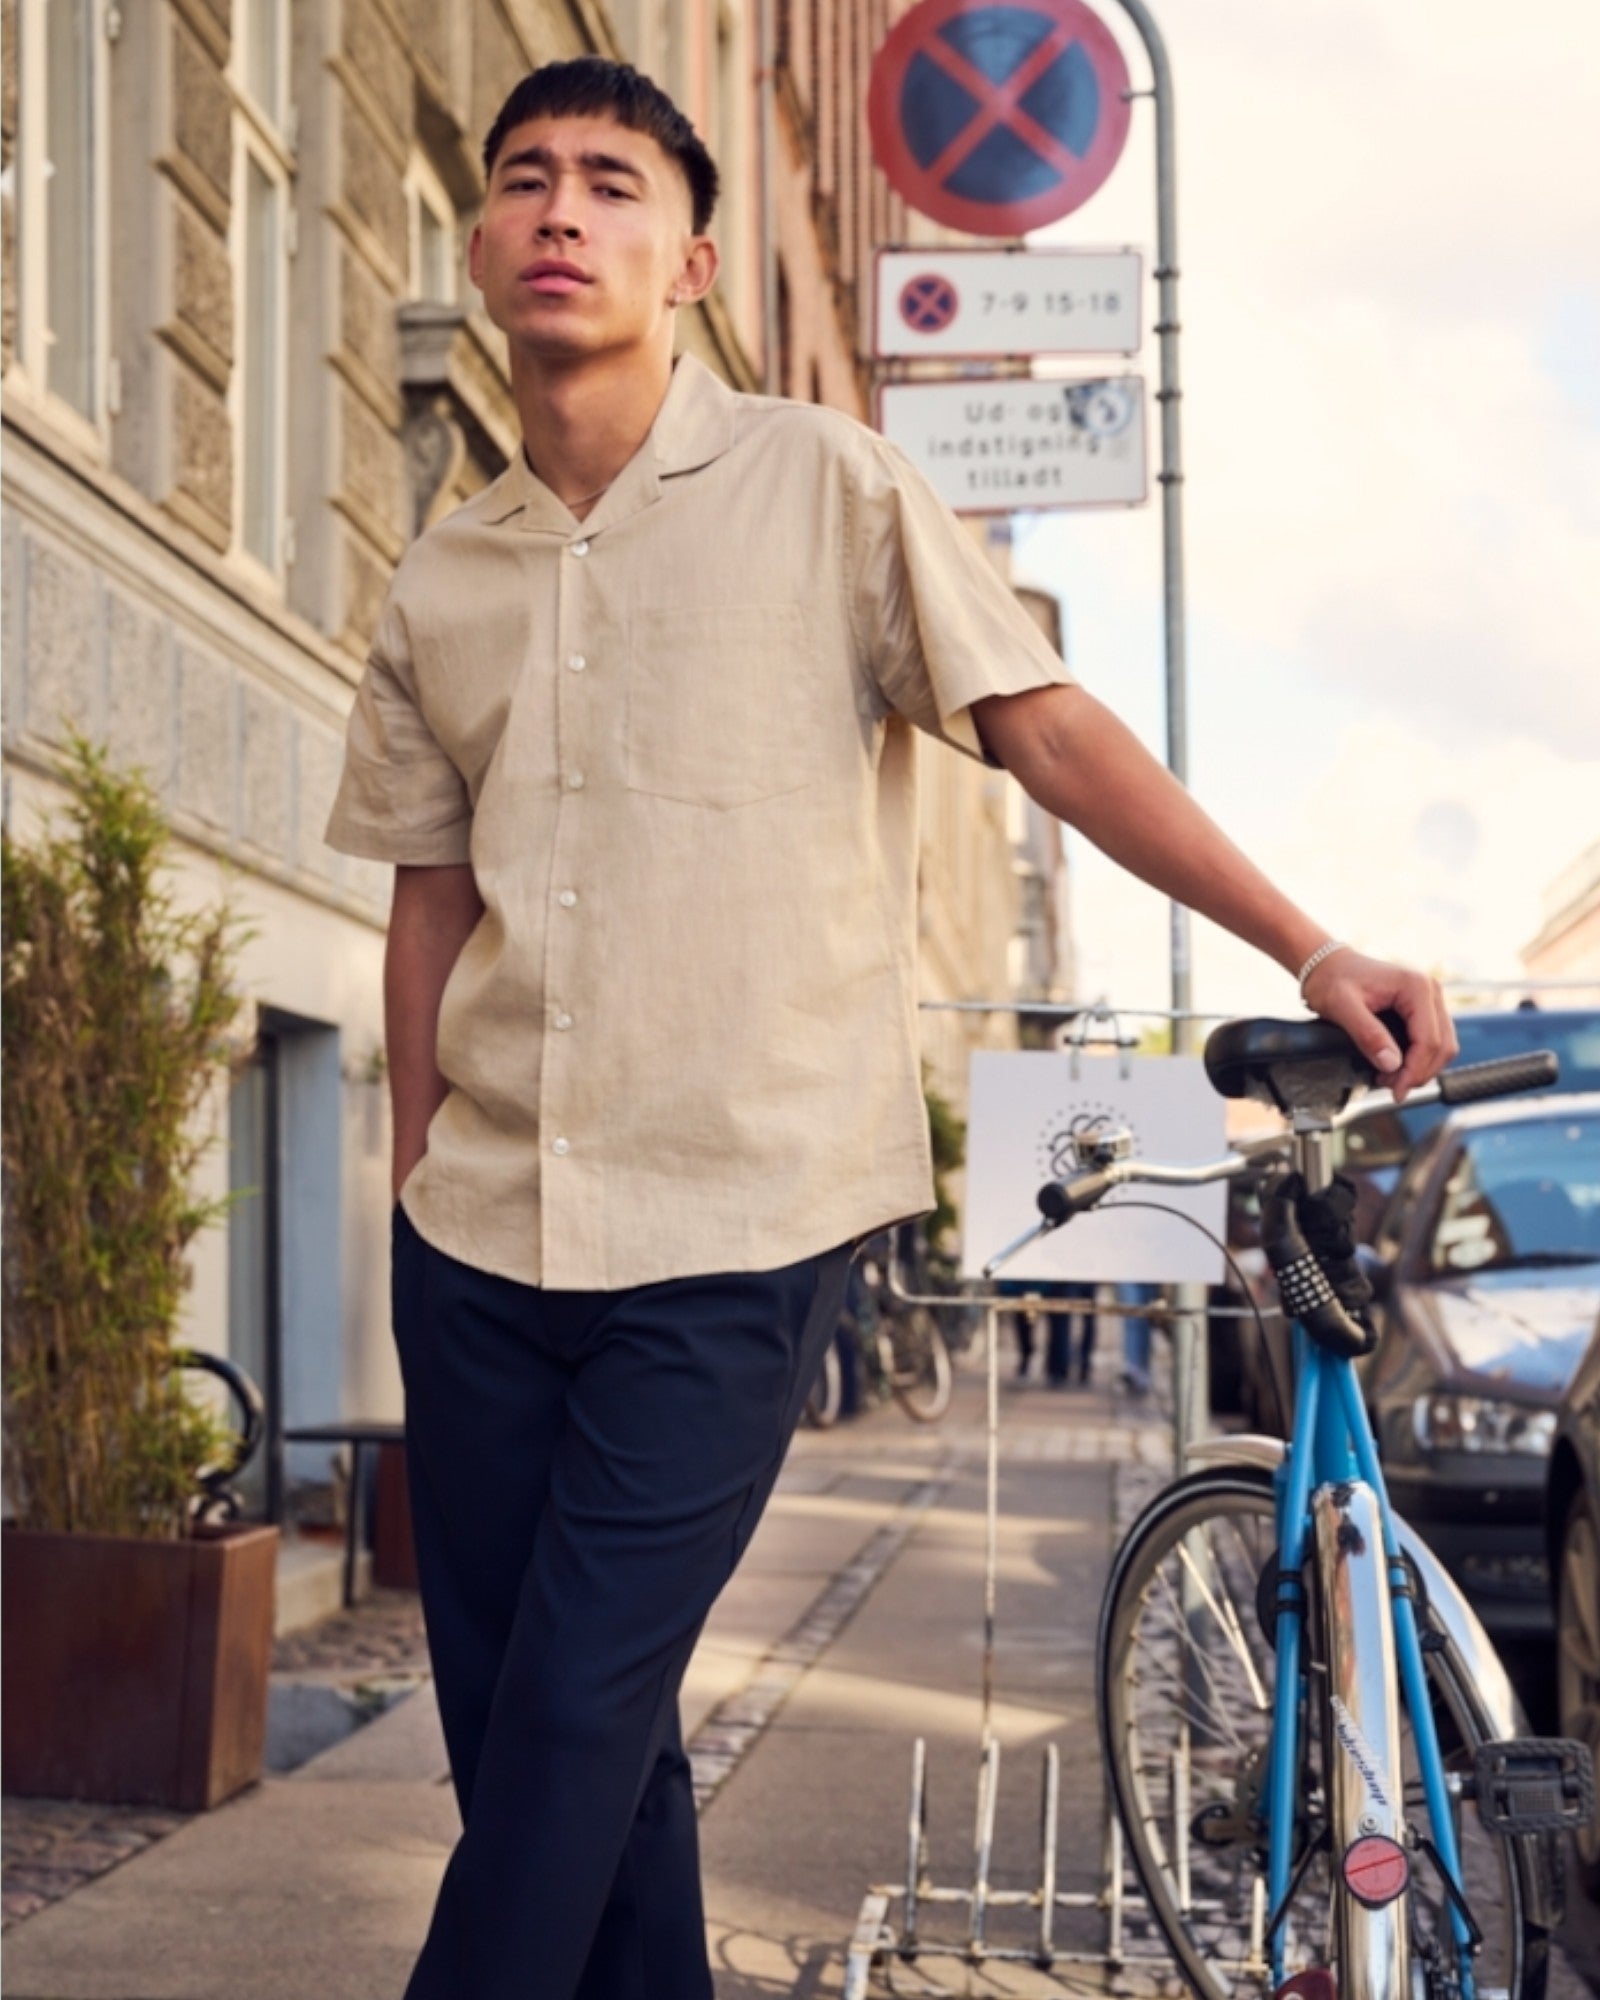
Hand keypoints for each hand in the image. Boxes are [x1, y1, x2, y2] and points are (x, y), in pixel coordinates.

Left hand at [1300, 949, 1458, 1102]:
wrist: (1328, 964)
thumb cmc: (1332, 980)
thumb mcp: (1342, 1007)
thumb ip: (1368, 1034)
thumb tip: (1391, 1064)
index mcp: (1416, 987)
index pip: (1429, 1040)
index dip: (1414, 1071)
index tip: (1396, 1091)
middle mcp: (1430, 990)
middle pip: (1443, 1045)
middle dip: (1420, 1073)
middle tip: (1392, 1089)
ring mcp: (1430, 998)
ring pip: (1443, 1045)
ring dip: (1422, 1068)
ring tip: (1392, 1080)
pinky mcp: (1423, 1007)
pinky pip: (1433, 1039)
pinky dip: (1420, 1058)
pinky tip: (1397, 1068)